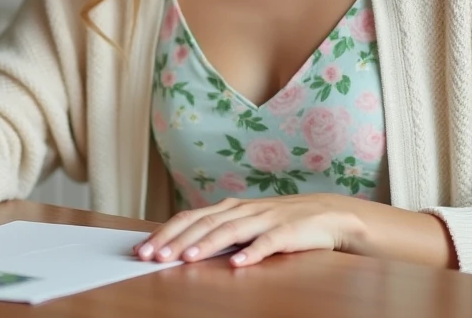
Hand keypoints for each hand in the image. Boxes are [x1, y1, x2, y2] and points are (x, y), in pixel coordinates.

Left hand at [133, 195, 363, 267]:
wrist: (329, 215)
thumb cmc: (281, 222)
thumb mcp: (246, 223)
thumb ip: (219, 231)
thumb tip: (182, 245)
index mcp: (229, 208)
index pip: (190, 218)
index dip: (165, 232)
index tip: (143, 249)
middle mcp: (242, 210)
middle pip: (202, 223)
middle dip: (175, 240)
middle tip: (153, 256)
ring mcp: (264, 219)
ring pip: (229, 230)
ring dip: (205, 244)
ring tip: (186, 258)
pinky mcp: (287, 232)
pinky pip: (266, 242)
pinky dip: (251, 253)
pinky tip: (237, 264)